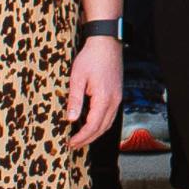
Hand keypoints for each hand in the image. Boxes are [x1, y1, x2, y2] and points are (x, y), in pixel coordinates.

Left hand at [65, 34, 122, 150]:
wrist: (106, 42)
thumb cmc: (91, 57)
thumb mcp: (77, 77)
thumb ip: (74, 100)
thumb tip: (70, 119)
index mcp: (104, 98)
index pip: (92, 126)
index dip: (81, 137)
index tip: (70, 143)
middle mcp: (114, 101)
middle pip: (102, 128)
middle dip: (87, 139)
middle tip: (73, 145)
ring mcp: (117, 98)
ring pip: (108, 123)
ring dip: (95, 133)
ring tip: (81, 138)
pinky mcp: (117, 94)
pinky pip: (110, 115)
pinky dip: (101, 124)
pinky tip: (91, 124)